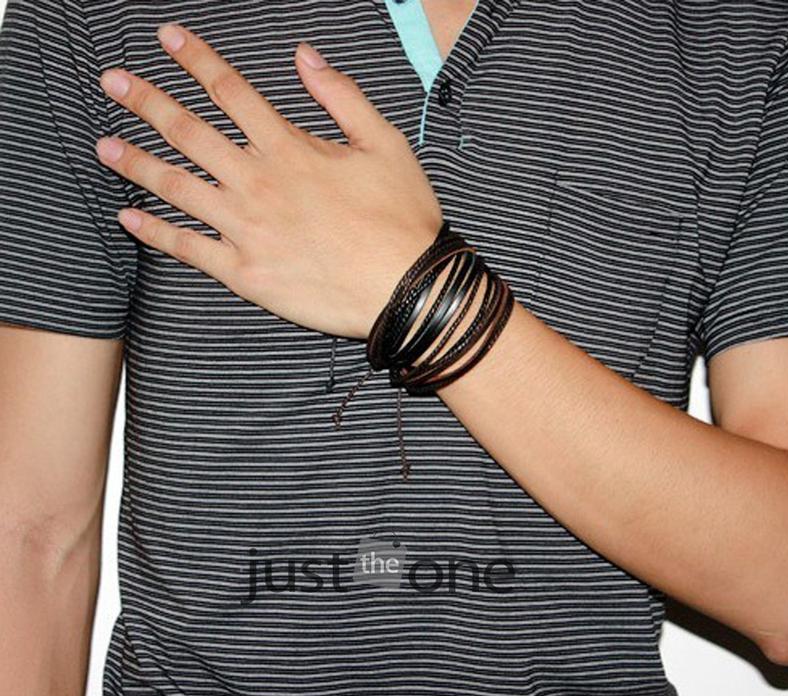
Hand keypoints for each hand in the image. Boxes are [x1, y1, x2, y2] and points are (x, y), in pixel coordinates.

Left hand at [94, 23, 443, 339]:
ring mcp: (246, 229)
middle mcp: (258, 182)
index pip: (231, 92)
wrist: (406, 286)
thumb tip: (304, 55)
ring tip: (104, 145)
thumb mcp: (384, 142)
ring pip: (178, 187)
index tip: (167, 38)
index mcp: (290, 148)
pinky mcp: (245, 273)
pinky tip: (129, 217)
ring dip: (137, 163)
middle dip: (146, 101)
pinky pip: (189, 249)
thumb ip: (341, 95)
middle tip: (111, 83)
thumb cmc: (400, 217)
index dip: (196, 60)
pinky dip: (156, 233)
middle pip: (189, 132)